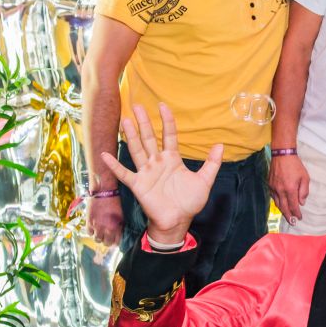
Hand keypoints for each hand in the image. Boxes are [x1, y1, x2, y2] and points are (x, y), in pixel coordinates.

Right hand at [87, 194, 123, 247]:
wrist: (103, 191)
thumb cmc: (115, 201)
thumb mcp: (121, 215)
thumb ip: (119, 226)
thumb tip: (117, 232)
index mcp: (116, 227)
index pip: (116, 242)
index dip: (115, 241)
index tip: (114, 239)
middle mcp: (106, 229)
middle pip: (106, 243)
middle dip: (107, 241)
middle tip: (107, 237)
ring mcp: (97, 226)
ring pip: (97, 240)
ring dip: (99, 237)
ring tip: (100, 233)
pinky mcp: (89, 222)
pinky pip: (89, 233)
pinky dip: (91, 232)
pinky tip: (94, 228)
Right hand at [98, 104, 220, 245]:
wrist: (178, 221)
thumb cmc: (189, 202)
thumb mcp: (204, 181)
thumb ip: (212, 163)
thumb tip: (220, 145)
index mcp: (172, 159)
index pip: (169, 135)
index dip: (166, 121)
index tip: (163, 106)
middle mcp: (157, 162)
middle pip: (149, 138)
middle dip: (144, 122)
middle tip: (137, 105)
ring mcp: (146, 172)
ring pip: (137, 150)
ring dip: (131, 136)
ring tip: (125, 120)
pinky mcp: (138, 185)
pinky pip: (124, 173)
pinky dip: (114, 166)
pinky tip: (105, 155)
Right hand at [269, 152, 309, 223]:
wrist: (282, 155)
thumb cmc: (295, 166)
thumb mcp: (305, 178)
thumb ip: (304, 191)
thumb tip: (301, 202)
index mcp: (290, 189)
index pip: (293, 206)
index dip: (296, 213)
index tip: (299, 218)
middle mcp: (280, 190)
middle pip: (284, 207)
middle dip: (288, 216)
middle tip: (292, 222)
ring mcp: (273, 187)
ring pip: (277, 203)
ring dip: (282, 210)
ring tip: (287, 215)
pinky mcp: (269, 184)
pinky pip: (273, 196)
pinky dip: (278, 201)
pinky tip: (281, 203)